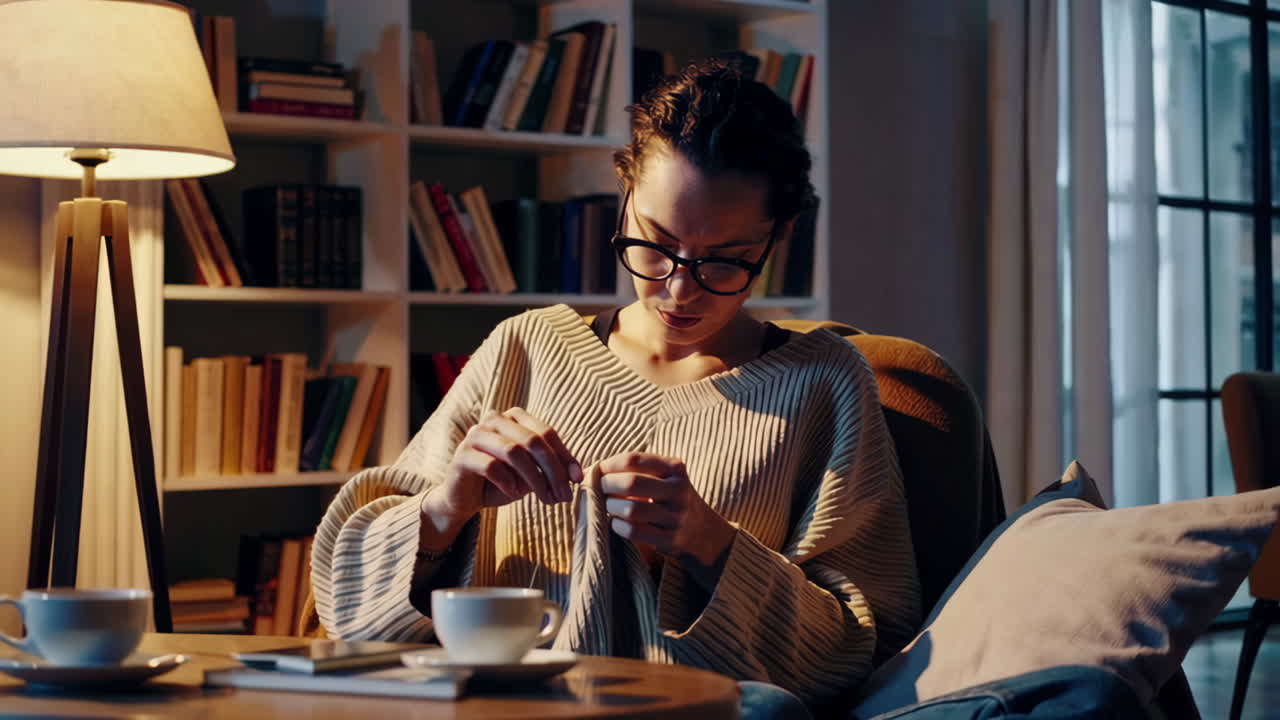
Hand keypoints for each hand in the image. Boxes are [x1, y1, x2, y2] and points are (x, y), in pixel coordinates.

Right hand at [423, 408, 581, 541]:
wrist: (465, 499)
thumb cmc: (502, 482)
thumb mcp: (531, 475)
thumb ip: (550, 469)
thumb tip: (575, 475)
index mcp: (514, 417)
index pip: (547, 433)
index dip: (565, 456)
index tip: (577, 480)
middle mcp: (494, 420)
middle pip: (533, 441)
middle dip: (553, 471)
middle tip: (564, 496)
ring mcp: (476, 435)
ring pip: (514, 452)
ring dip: (535, 479)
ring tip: (544, 499)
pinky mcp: (462, 455)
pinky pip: (492, 467)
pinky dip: (508, 483)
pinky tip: (514, 494)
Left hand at [597, 452, 735, 568]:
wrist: (702, 531)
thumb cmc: (671, 498)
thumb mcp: (665, 478)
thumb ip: (637, 471)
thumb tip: (592, 470)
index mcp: (675, 469)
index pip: (634, 459)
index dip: (610, 464)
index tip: (599, 469)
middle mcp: (679, 491)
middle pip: (632, 482)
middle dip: (608, 485)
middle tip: (600, 488)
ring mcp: (676, 517)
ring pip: (631, 510)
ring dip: (611, 507)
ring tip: (609, 506)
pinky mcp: (670, 539)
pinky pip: (633, 532)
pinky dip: (618, 526)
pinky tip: (617, 523)